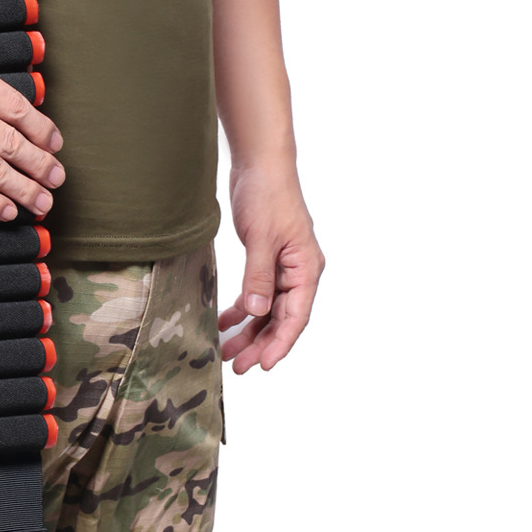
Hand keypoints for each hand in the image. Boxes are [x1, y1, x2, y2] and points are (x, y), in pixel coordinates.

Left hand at [219, 160, 323, 372]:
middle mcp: (299, 272)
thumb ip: (258, 277)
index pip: (296, 316)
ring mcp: (283, 267)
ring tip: (228, 352)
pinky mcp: (266, 260)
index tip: (264, 365)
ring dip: (250, 331)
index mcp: (306, 268)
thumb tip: (257, 313)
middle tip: (239, 367)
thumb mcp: (261, 238)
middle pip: (282, 318)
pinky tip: (225, 321)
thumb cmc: (268, 195)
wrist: (259, 164)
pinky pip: (257, 293)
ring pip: (268, 310)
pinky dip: (243, 309)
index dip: (281, 343)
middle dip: (261, 344)